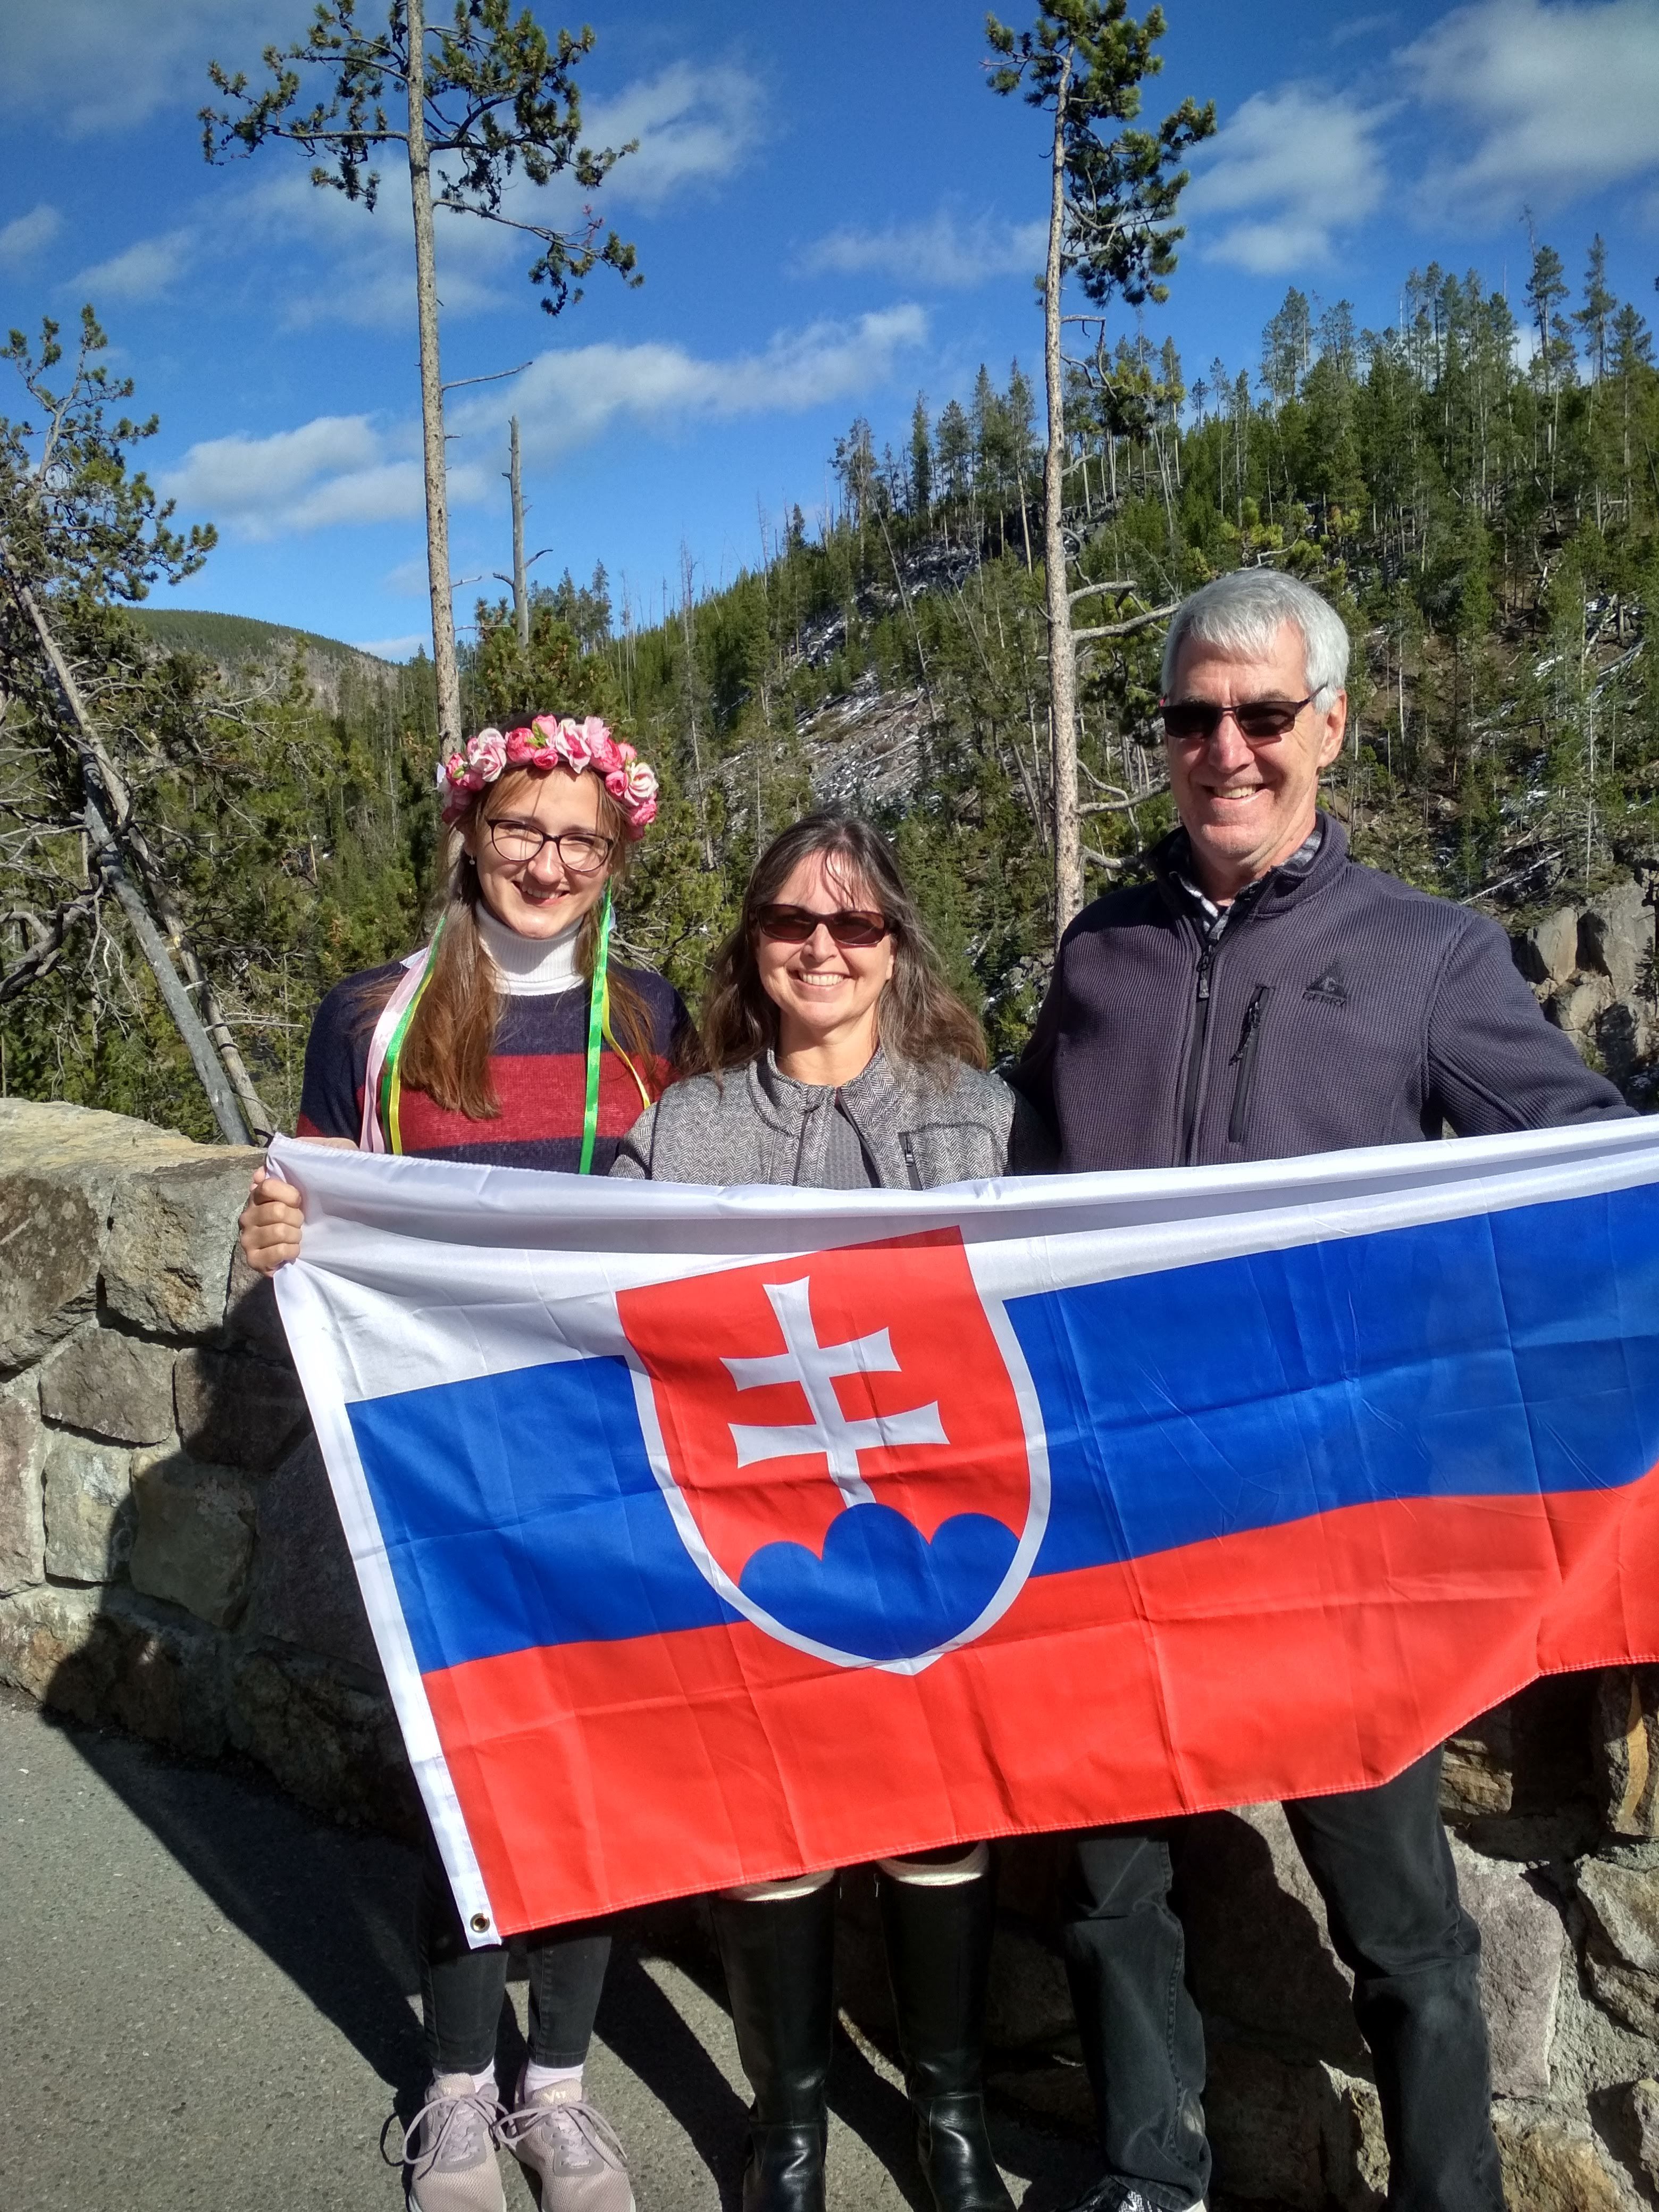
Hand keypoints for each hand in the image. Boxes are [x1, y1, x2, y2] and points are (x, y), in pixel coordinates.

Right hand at [237, 1138, 354, 1274]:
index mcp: (259, 1194)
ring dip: (295, 1236)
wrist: (320, 1242)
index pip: (267, 1186)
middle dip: (297, 1218)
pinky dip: (291, 1252)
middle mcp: (248, 1214)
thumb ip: (307, 1151)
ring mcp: (248, 1238)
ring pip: (278, 1232)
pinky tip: (294, 1251)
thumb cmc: (318, 1204)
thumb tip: (280, 1151)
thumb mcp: (323, 1168)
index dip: (290, 1194)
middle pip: (275, 1211)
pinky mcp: (253, 1260)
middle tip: (301, 1222)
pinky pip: (276, 1253)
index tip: (300, 1199)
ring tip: (298, 1236)